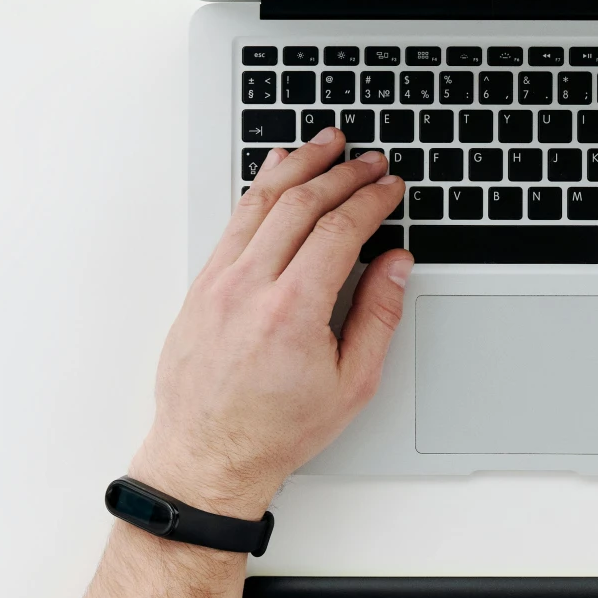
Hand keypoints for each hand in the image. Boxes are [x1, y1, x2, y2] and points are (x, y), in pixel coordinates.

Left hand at [131, 129, 409, 517]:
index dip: (371, 200)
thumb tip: (396, 265)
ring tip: (326, 144)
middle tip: (370, 160)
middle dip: (342, 174)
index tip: (391, 187)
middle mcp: (250, 287)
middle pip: (301, 204)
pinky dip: (259, 187)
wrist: (208, 454)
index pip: (339, 230)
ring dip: (298, 165)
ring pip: (261, 201)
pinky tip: (276, 170)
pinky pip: (234, 220)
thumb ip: (378, 317)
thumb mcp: (351, 385)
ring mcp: (219, 282)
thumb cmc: (275, 430)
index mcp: (292, 312)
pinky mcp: (202, 285)